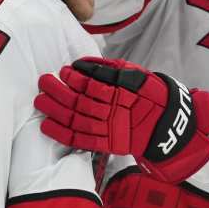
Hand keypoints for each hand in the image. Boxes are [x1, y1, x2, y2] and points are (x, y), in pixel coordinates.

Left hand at [35, 57, 208, 183]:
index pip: (94, 85)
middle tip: (43, 82)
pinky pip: (81, 140)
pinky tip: (47, 126)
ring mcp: (110, 129)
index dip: (76, 78)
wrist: (168, 125)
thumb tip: (82, 63)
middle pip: (81, 102)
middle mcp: (114, 111)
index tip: (64, 70)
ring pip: (77, 119)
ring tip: (40, 100)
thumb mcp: (135, 75)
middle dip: (59, 91)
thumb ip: (109, 69)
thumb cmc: (149, 95)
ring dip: (56, 110)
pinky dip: (63, 134)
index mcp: (122, 92)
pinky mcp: (108, 144)